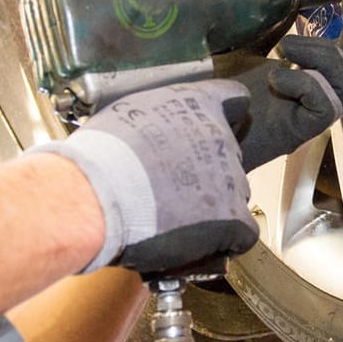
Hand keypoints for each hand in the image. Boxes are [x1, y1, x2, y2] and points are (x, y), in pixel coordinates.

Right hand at [32, 80, 258, 274]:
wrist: (99, 196)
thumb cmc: (102, 158)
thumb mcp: (125, 115)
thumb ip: (154, 119)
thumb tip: (151, 134)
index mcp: (196, 106)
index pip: (233, 99)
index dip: (228, 112)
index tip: (224, 119)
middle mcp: (220, 138)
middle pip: (229, 154)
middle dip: (208, 169)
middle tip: (175, 184)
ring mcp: (230, 180)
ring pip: (235, 193)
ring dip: (214, 205)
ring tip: (179, 217)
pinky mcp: (231, 219)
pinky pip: (243, 233)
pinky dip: (228, 239)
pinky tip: (206, 242)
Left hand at [232, 0, 342, 169]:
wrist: (191, 124)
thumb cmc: (216, 88)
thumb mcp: (249, 43)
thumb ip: (272, 23)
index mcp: (312, 74)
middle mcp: (317, 95)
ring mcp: (308, 116)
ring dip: (322, 53)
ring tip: (284, 47)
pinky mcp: (298, 131)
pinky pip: (325, 103)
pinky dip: (304, 82)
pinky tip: (274, 79)